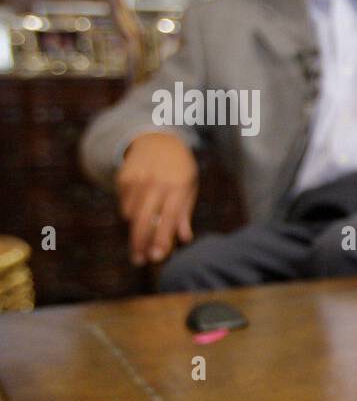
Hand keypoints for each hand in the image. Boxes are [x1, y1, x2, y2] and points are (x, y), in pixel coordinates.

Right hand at [117, 132, 198, 265]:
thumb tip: (184, 239)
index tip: (156, 257)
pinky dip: (131, 210)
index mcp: (177, 186)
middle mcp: (156, 182)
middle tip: (139, 261)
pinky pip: (124, 205)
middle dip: (140, 243)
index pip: (169, 217)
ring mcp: (137, 179)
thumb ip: (184, 213)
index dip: (162, 238)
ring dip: (136, 227)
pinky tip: (141, 201)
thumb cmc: (179, 169)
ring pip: (131, 215)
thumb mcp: (189, 187)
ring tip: (146, 223)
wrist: (158, 140)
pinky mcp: (123, 178)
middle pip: (143, 219)